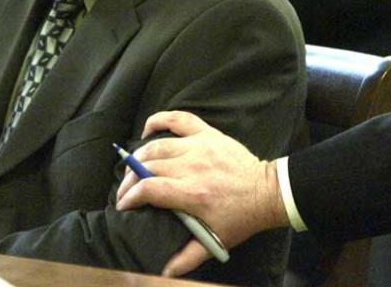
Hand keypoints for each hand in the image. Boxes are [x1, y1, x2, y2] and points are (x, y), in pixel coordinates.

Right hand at [115, 110, 287, 276]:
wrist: (267, 192)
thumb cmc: (240, 217)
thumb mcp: (215, 240)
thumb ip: (187, 257)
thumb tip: (163, 271)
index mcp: (193, 194)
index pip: (149, 190)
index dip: (130, 198)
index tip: (123, 206)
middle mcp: (194, 166)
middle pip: (148, 166)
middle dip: (129, 180)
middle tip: (125, 191)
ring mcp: (201, 146)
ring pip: (158, 145)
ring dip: (139, 156)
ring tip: (133, 169)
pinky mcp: (209, 134)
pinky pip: (179, 118)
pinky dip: (160, 120)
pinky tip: (148, 131)